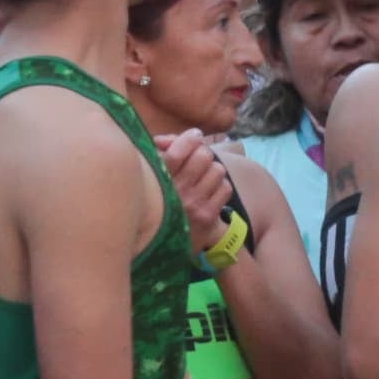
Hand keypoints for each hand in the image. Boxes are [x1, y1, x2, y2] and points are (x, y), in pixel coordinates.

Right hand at [159, 131, 238, 259]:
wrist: (165, 242)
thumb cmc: (161, 197)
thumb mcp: (153, 173)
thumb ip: (160, 151)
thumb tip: (168, 139)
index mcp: (157, 180)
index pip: (178, 152)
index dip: (190, 139)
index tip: (195, 135)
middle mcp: (175, 193)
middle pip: (203, 156)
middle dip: (204, 153)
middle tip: (199, 159)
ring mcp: (193, 206)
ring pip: (218, 170)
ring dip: (213, 170)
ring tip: (204, 178)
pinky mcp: (208, 217)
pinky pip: (225, 188)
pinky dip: (221, 186)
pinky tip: (210, 192)